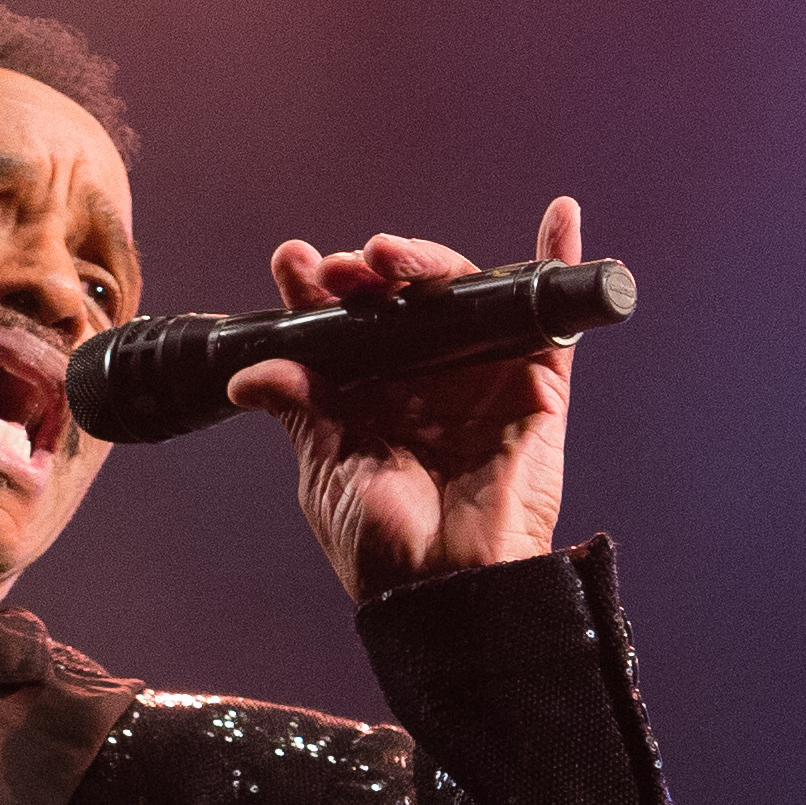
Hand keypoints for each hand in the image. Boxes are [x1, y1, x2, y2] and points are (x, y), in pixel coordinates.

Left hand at [228, 196, 581, 603]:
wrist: (445, 587)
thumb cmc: (382, 543)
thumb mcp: (327, 469)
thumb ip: (298, 411)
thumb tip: (246, 374)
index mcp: (366, 393)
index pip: (340, 325)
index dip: (317, 290)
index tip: (292, 262)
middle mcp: (421, 375)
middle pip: (400, 299)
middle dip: (368, 272)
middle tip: (345, 266)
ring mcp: (478, 374)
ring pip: (460, 295)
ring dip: (428, 261)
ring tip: (390, 255)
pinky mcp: (535, 385)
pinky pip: (550, 319)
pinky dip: (557, 263)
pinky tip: (559, 216)